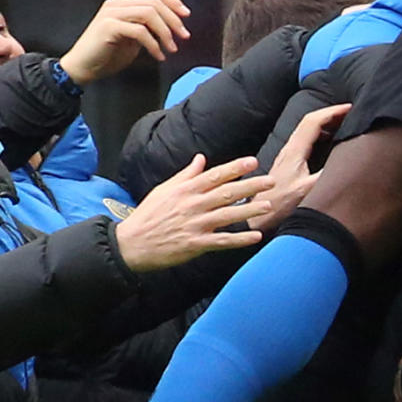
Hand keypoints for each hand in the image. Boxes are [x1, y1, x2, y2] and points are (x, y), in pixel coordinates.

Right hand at [61, 0, 190, 85]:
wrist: (83, 68)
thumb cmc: (107, 54)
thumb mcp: (133, 38)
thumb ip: (148, 27)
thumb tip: (171, 26)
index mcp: (122, 4)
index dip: (172, 1)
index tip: (186, 15)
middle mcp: (116, 5)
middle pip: (154, 2)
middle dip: (173, 19)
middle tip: (184, 36)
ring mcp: (111, 14)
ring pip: (149, 13)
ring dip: (165, 32)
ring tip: (171, 48)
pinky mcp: (108, 27)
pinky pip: (139, 31)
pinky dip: (153, 44)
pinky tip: (158, 55)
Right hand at [112, 155, 271, 272]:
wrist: (131, 244)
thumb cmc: (148, 215)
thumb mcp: (164, 190)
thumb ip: (186, 175)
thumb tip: (201, 158)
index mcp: (185, 191)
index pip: (214, 176)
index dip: (235, 168)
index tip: (253, 161)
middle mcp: (192, 205)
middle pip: (226, 193)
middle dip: (250, 186)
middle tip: (271, 181)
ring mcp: (194, 225)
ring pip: (227, 215)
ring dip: (249, 210)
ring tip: (268, 205)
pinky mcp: (195, 244)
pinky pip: (221, 241)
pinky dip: (239, 239)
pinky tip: (256, 237)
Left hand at [256, 104, 350, 231]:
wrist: (259, 215)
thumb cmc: (280, 204)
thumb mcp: (306, 191)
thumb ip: (325, 175)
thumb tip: (345, 162)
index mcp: (294, 151)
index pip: (313, 122)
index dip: (332, 112)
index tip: (349, 108)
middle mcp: (289, 149)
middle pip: (310, 121)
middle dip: (331, 113)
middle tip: (350, 112)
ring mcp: (288, 155)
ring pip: (307, 130)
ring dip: (326, 123)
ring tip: (344, 123)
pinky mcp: (289, 162)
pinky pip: (306, 140)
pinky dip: (321, 134)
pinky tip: (330, 141)